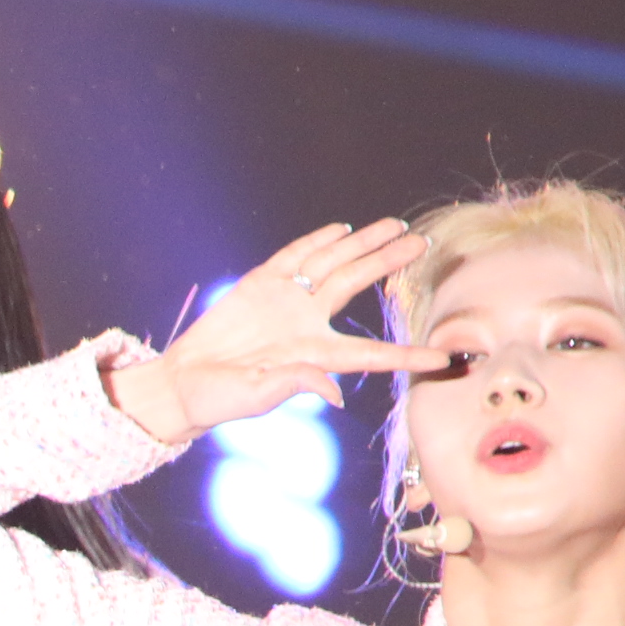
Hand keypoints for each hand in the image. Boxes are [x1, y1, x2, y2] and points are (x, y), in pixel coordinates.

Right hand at [108, 219, 445, 442]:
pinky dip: (316, 242)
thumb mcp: (257, 396)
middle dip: (388, 262)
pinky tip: (339, 230)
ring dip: (362, 244)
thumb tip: (334, 394)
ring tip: (393, 226)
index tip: (442, 358)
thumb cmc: (219, 399)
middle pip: (357, 285)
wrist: (182, 382)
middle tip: (421, 242)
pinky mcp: (259, 287)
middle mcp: (307, 323)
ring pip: (333, 264)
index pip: (370, 353)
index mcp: (315, 355)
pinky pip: (294, 258)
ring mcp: (285, 302)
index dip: (406, 355)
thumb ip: (295, 385)